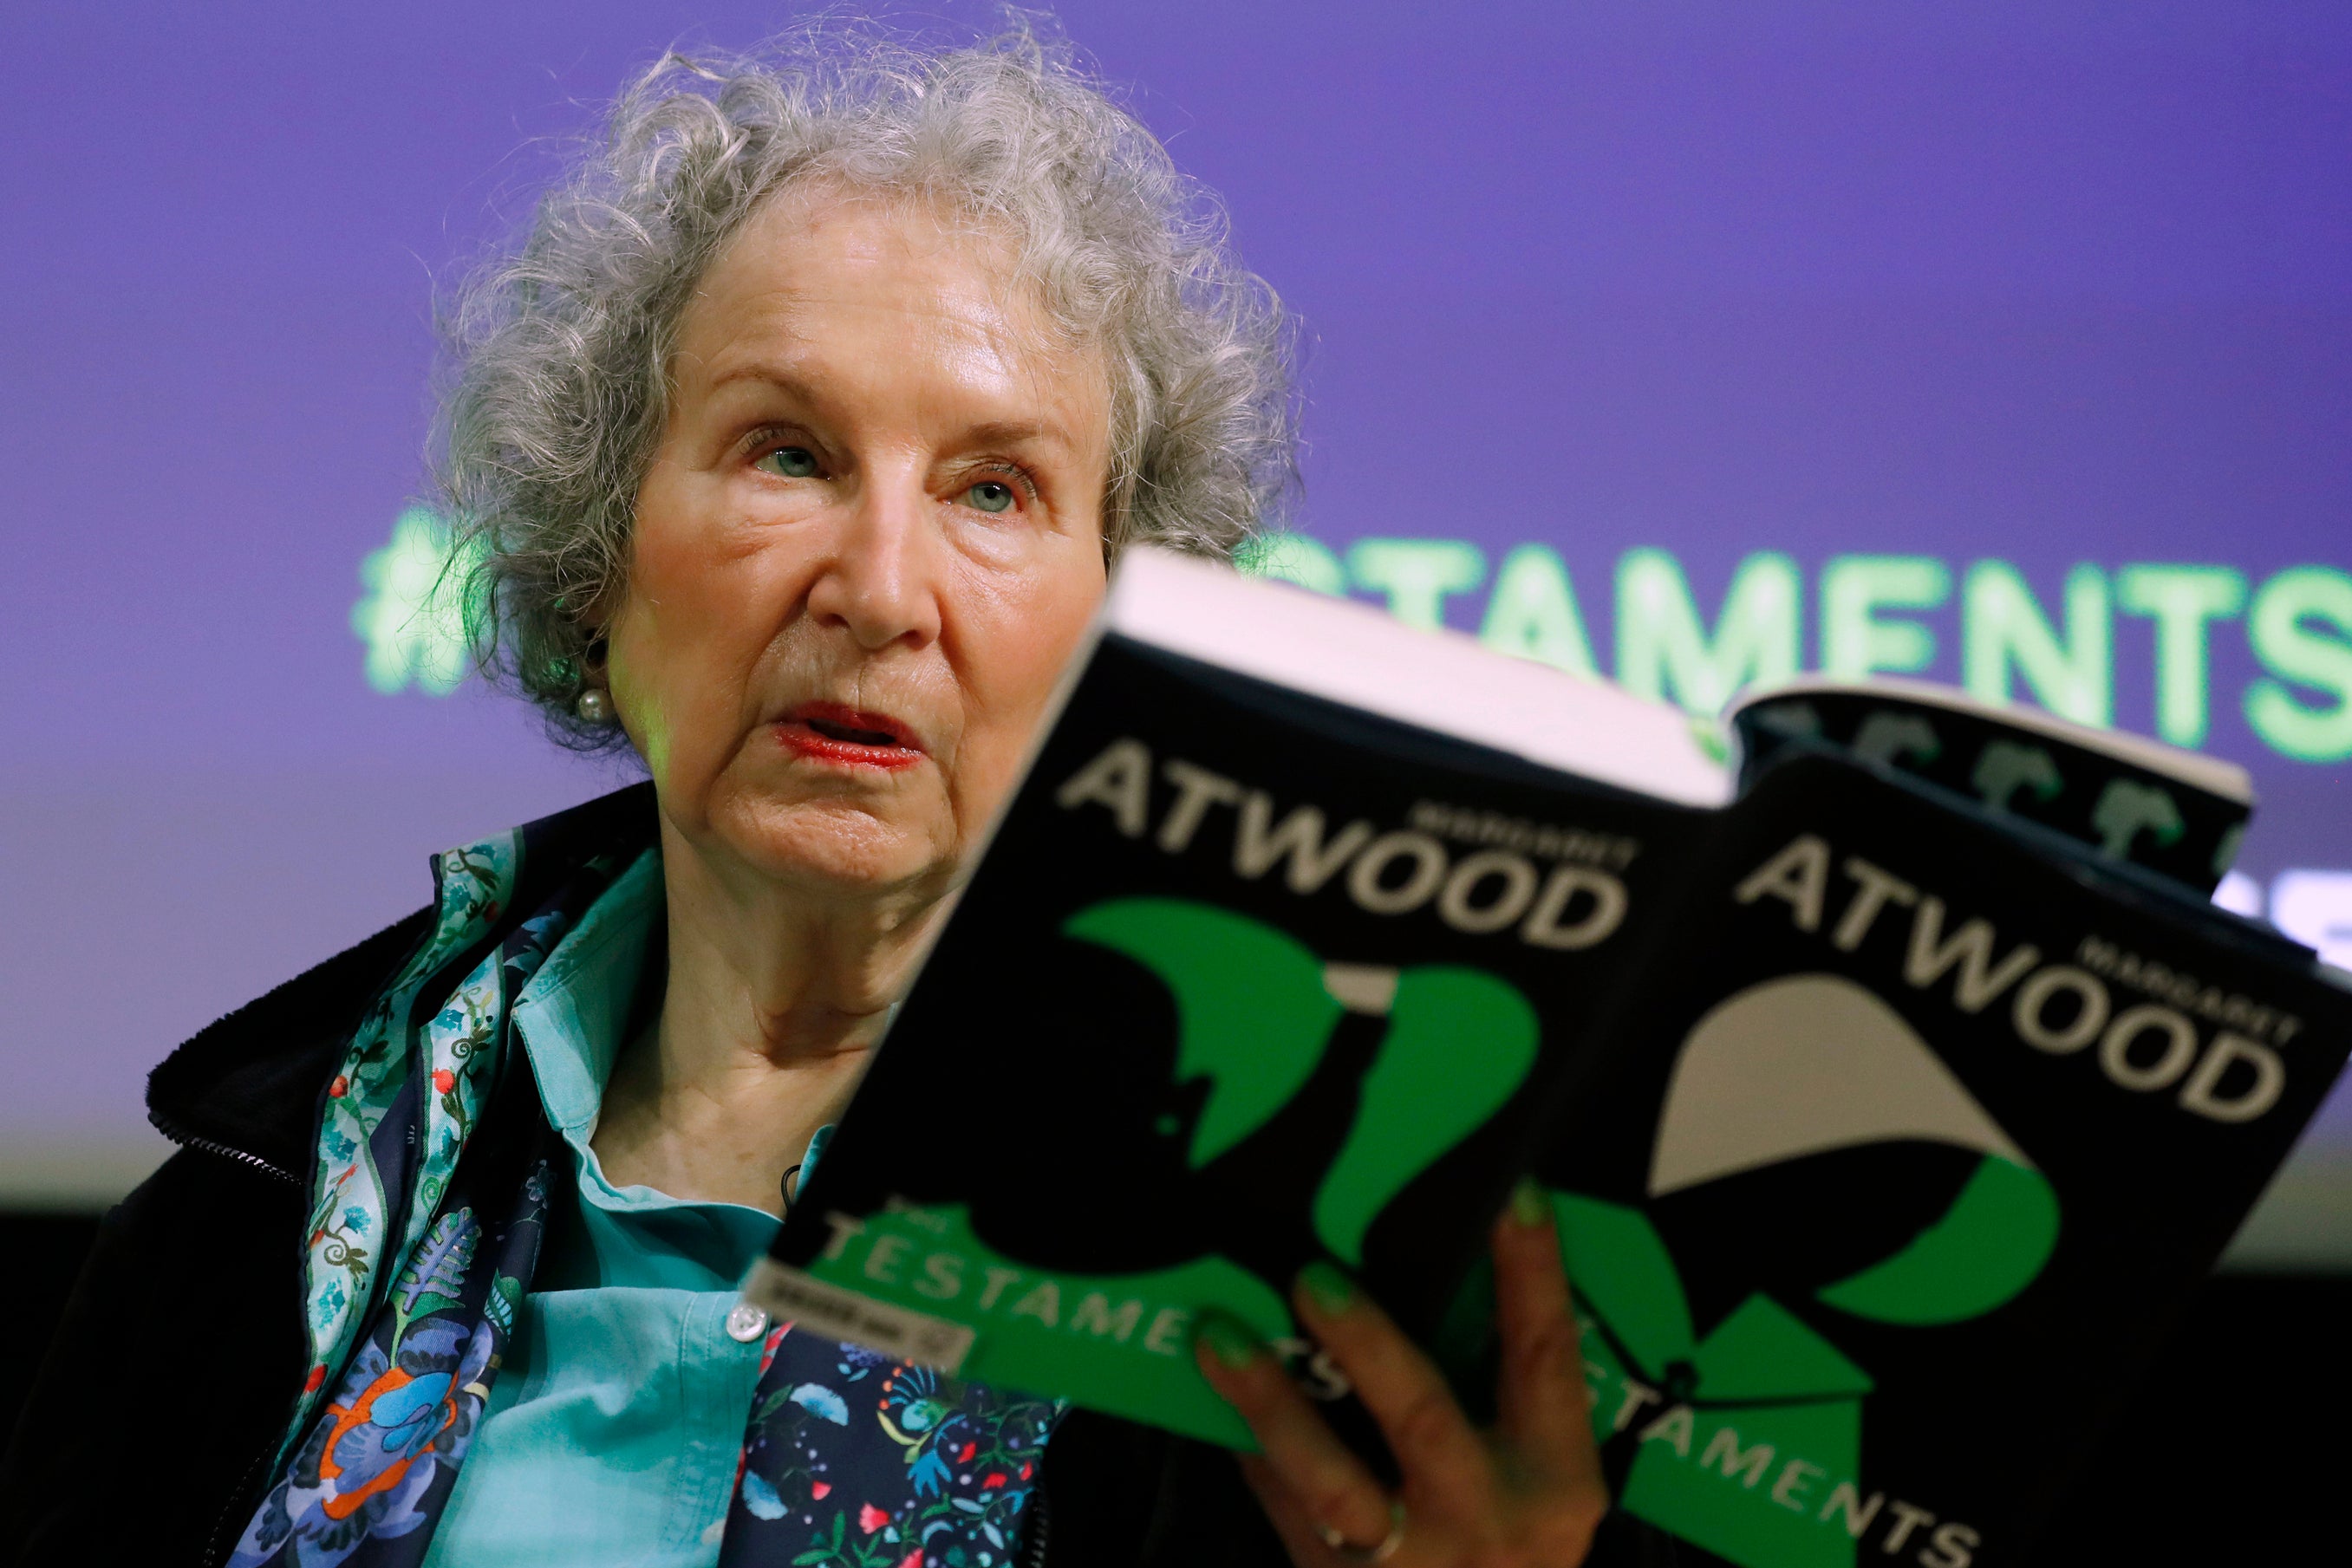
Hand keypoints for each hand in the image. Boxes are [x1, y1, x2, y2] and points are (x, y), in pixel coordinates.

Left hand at [1194, 1181, 1606, 1566]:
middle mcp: (1487, 1518)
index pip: (1547, 1359)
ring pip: (1332, 1480)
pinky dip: (1254, 1454)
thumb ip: (1504, 1395)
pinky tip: (1217, 1404)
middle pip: (1422, 1419)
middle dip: (1366, 1344)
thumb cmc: (1514, 1545)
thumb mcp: (1539, 1483)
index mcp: (1555, 1479)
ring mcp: (1412, 1563)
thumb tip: (1438, 1266)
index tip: (1512, 1191)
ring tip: (1220, 1335)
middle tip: (1310, 1276)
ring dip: (1271, 1402)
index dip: (1533, 1274)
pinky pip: (1287, 1511)